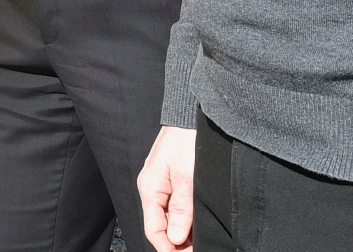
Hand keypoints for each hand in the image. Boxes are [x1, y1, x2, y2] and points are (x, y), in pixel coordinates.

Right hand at [138, 124, 196, 251]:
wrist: (193, 114)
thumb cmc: (186, 139)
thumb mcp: (187, 178)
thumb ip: (182, 209)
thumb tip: (176, 237)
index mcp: (150, 188)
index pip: (154, 229)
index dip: (169, 248)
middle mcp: (153, 187)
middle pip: (162, 224)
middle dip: (178, 241)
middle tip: (198, 248)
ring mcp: (163, 182)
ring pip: (170, 216)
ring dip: (184, 230)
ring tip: (202, 239)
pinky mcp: (173, 178)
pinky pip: (176, 204)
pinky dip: (187, 216)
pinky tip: (199, 222)